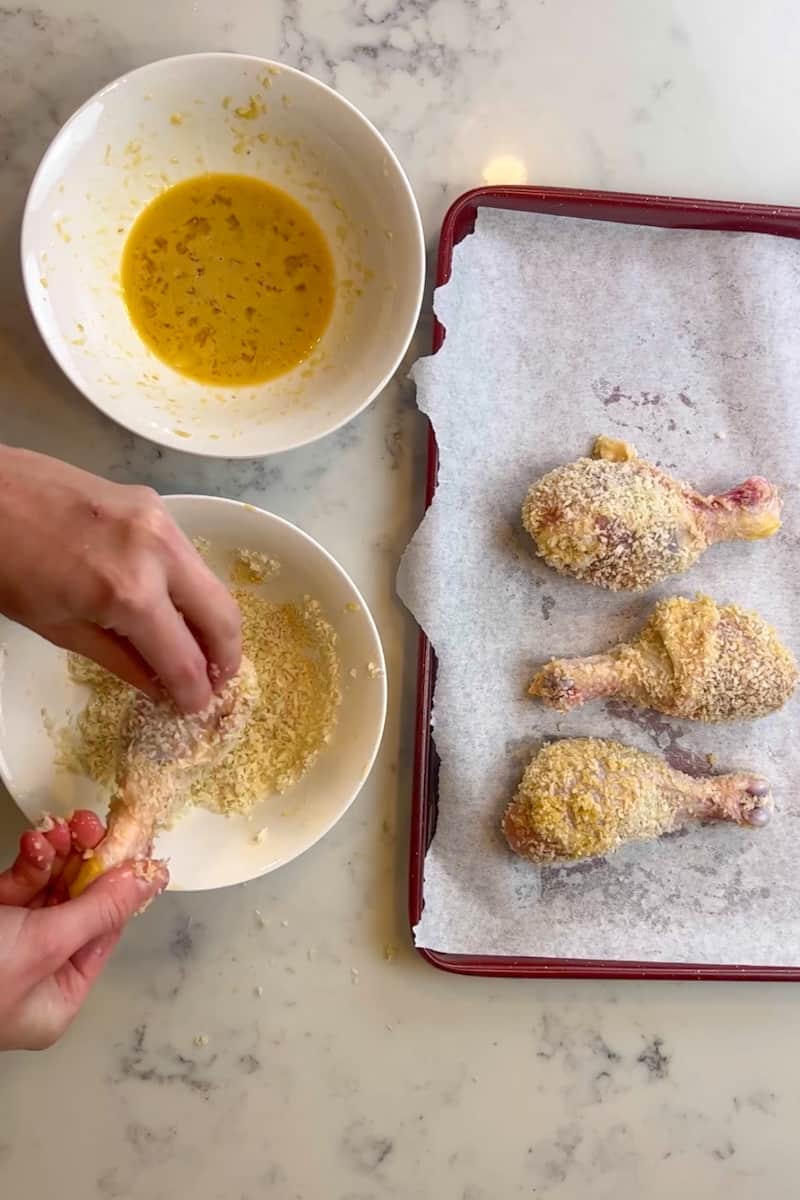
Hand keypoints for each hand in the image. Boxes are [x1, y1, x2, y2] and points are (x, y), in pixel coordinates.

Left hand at [0, 445, 240, 711]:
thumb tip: (157, 684)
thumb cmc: (4, 563)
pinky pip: (189, 555)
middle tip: (217, 682)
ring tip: (200, 649)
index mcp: (128, 592)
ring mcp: (161, 521)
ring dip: (214, 622)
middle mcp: (158, 553)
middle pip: (222, 616)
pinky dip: (192, 588)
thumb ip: (117, 658)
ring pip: (212, 583)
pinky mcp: (155, 503)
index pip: (182, 657)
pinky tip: (176, 607)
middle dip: (226, 657)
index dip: (193, 691)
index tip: (195, 708)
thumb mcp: (56, 626)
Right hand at [0, 812, 167, 1050]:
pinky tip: (35, 841)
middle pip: (79, 905)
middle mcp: (36, 972)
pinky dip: (31, 858)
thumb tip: (151, 880)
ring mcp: (9, 944)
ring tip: (65, 827)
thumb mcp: (45, 944)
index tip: (138, 844)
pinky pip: (19, 882)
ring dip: (60, 852)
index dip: (123, 887)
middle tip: (95, 824)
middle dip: (88, 861)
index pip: (106, 932)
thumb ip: (100, 909)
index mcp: (56, 998)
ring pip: (50, 887)